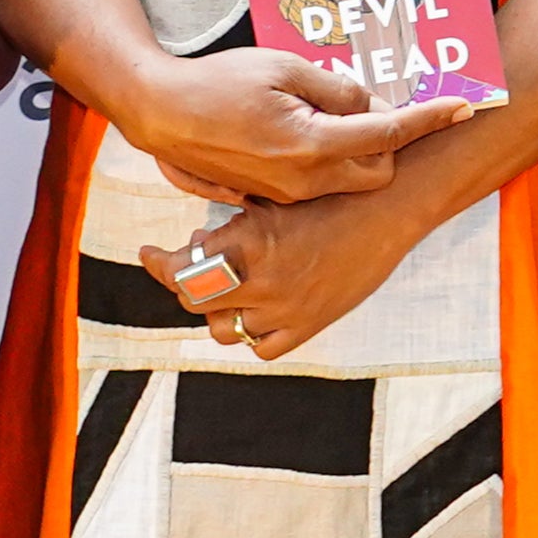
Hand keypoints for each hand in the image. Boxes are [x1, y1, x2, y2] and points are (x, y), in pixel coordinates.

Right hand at [116, 47, 479, 207]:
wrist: (162, 115)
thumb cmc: (218, 83)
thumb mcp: (283, 68)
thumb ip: (337, 89)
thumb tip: (370, 105)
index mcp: (312, 145)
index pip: (389, 134)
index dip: (430, 118)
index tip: (463, 107)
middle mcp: (305, 181)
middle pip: (379, 170)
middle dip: (387, 141)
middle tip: (363, 104)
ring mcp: (289, 195)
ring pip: (349, 178)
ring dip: (353, 149)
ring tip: (317, 111)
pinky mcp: (274, 198)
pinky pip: (319, 182)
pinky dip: (324, 159)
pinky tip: (296, 129)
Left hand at [142, 185, 432, 360]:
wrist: (388, 205)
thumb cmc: (330, 190)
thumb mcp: (272, 195)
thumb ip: (232, 222)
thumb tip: (199, 240)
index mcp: (247, 243)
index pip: (181, 270)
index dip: (158, 265)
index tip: (149, 255)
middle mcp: (261, 281)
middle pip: (196, 301)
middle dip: (188, 283)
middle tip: (194, 264)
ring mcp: (286, 309)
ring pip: (225, 329)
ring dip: (218, 308)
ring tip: (228, 285)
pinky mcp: (310, 324)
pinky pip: (263, 347)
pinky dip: (253, 332)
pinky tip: (256, 309)